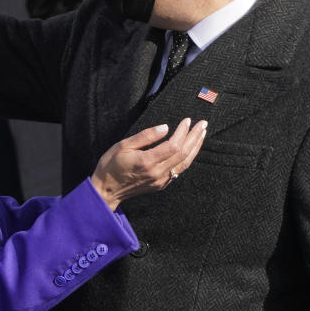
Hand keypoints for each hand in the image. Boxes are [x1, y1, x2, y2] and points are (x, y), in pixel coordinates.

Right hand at [90, 117, 206, 210]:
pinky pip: (179, 170)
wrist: (106, 190)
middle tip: (202, 124)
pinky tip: (191, 148)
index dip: (183, 132)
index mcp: (146, 162)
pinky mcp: (161, 184)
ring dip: (195, 147)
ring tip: (202, 134)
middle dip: (194, 137)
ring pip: (184, 163)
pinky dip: (188, 158)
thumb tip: (165, 128)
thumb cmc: (111, 165)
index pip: (173, 145)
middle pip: (183, 154)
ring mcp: (161, 180)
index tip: (187, 120)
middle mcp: (157, 173)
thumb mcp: (123, 145)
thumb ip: (145, 136)